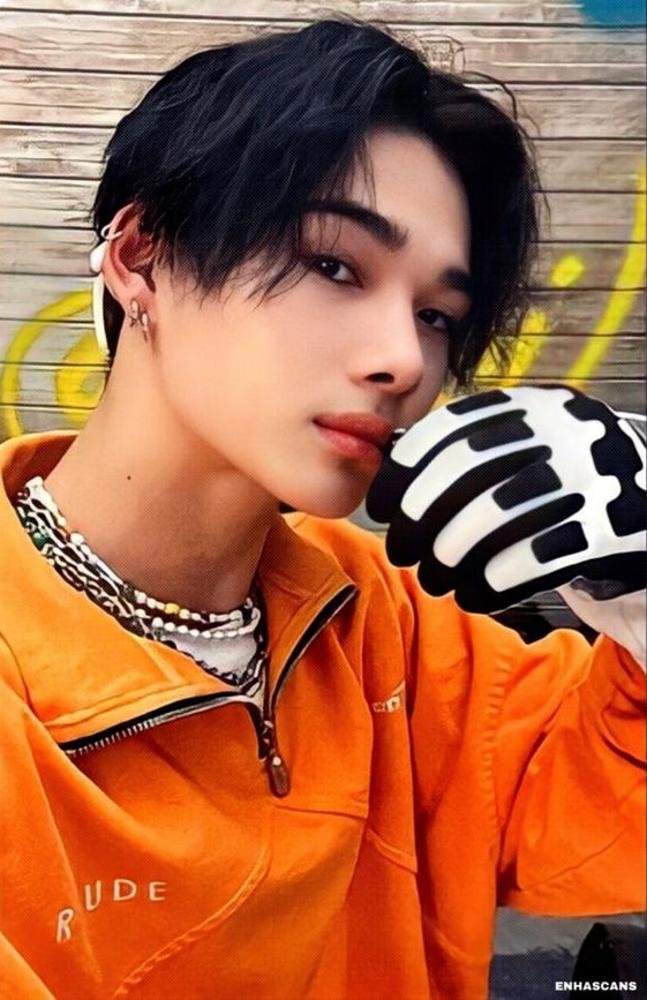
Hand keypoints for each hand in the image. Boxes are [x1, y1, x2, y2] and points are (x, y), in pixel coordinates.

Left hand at [365, 385, 645, 613]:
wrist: (645, 516)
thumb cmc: (562, 489)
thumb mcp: (524, 452)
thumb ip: (469, 451)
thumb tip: (384, 459)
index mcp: (535, 405)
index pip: (454, 428)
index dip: (407, 468)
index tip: (379, 505)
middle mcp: (567, 430)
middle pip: (470, 470)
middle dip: (422, 515)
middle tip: (400, 549)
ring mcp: (595, 476)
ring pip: (500, 514)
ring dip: (452, 554)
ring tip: (433, 579)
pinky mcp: (614, 528)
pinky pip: (538, 557)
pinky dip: (495, 580)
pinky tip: (474, 595)